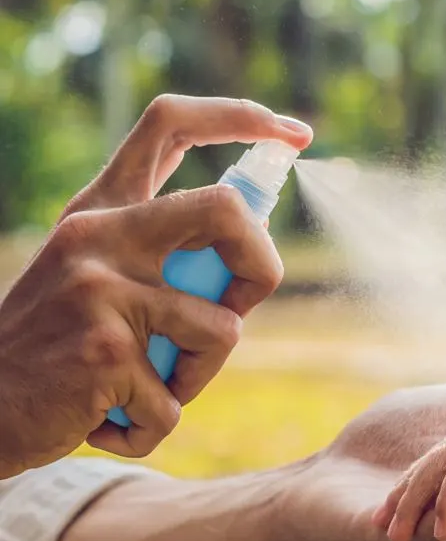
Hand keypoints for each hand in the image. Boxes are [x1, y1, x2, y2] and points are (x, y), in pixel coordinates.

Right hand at [0, 95, 311, 476]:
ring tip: (147, 387)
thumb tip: (254, 250)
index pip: (171, 125)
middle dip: (262, 267)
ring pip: (223, 330)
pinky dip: (153, 425)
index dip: (240, 115)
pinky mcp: (105, 354)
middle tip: (242, 306)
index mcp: (101, 211)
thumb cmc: (57, 346)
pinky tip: (108, 420)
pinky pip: (175, 403)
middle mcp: (100, 235)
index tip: (294, 134)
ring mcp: (100, 290)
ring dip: (198, 375)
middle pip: (227, 210)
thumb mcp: (95, 277)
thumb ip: (161, 255)